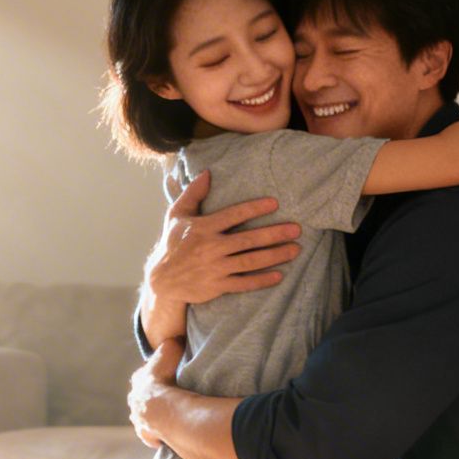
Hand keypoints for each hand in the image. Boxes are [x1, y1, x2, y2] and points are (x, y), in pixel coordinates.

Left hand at [128, 338, 184, 449]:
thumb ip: (172, 344)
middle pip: (141, 397)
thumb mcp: (170, 350)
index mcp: (138, 379)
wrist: (164, 408)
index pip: (144, 375)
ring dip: (152, 418)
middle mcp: (134, 399)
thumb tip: (176, 340)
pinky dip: (156, 435)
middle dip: (151, 398)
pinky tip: (164, 436)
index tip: (167, 377)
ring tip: (167, 419)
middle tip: (168, 400)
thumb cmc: (167, 378)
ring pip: (142, 417)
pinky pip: (150, 436)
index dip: (156, 376)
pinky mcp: (146, 434)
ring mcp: (138, 418)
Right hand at [146, 171, 302, 301]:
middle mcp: (211, 247)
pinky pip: (244, 282)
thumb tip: (207, 172)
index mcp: (203, 228)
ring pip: (251, 261)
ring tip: (295, 249)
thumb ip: (193, 193)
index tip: (275, 203)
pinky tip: (279, 275)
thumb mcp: (177, 215)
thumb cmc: (173, 243)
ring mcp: (215, 268)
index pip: (233, 215)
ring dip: (275, 255)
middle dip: (274, 234)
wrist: (162, 280)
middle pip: (248, 240)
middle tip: (296, 229)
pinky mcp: (218, 286)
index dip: (254, 208)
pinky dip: (262, 280)